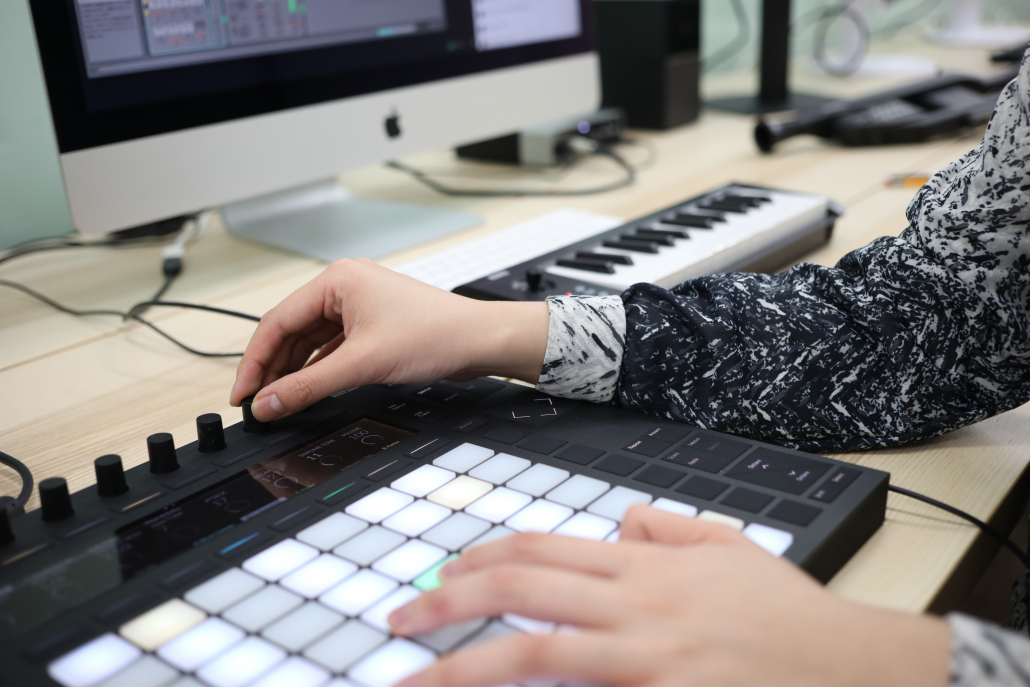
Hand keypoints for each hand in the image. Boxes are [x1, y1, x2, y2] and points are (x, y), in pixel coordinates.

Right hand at [230, 259, 548, 420]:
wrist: (480, 341)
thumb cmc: (436, 335)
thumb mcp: (362, 365)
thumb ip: (309, 386)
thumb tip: (269, 404)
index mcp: (336, 281)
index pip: (277, 322)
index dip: (254, 362)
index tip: (241, 395)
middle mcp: (344, 287)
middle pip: (290, 331)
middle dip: (271, 369)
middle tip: (256, 404)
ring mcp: (359, 305)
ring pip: (310, 341)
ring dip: (294, 371)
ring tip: (277, 402)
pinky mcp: (372, 324)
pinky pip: (331, 347)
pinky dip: (317, 369)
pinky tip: (306, 390)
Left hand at [389, 506, 949, 686]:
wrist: (851, 668)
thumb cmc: (789, 616)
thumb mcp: (729, 548)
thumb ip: (668, 528)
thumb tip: (622, 520)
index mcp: (646, 565)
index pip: (543, 549)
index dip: (483, 559)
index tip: (444, 575)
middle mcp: (637, 605)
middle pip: (522, 590)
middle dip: (449, 603)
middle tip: (401, 618)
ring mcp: (647, 658)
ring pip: (534, 652)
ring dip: (464, 665)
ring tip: (414, 677)